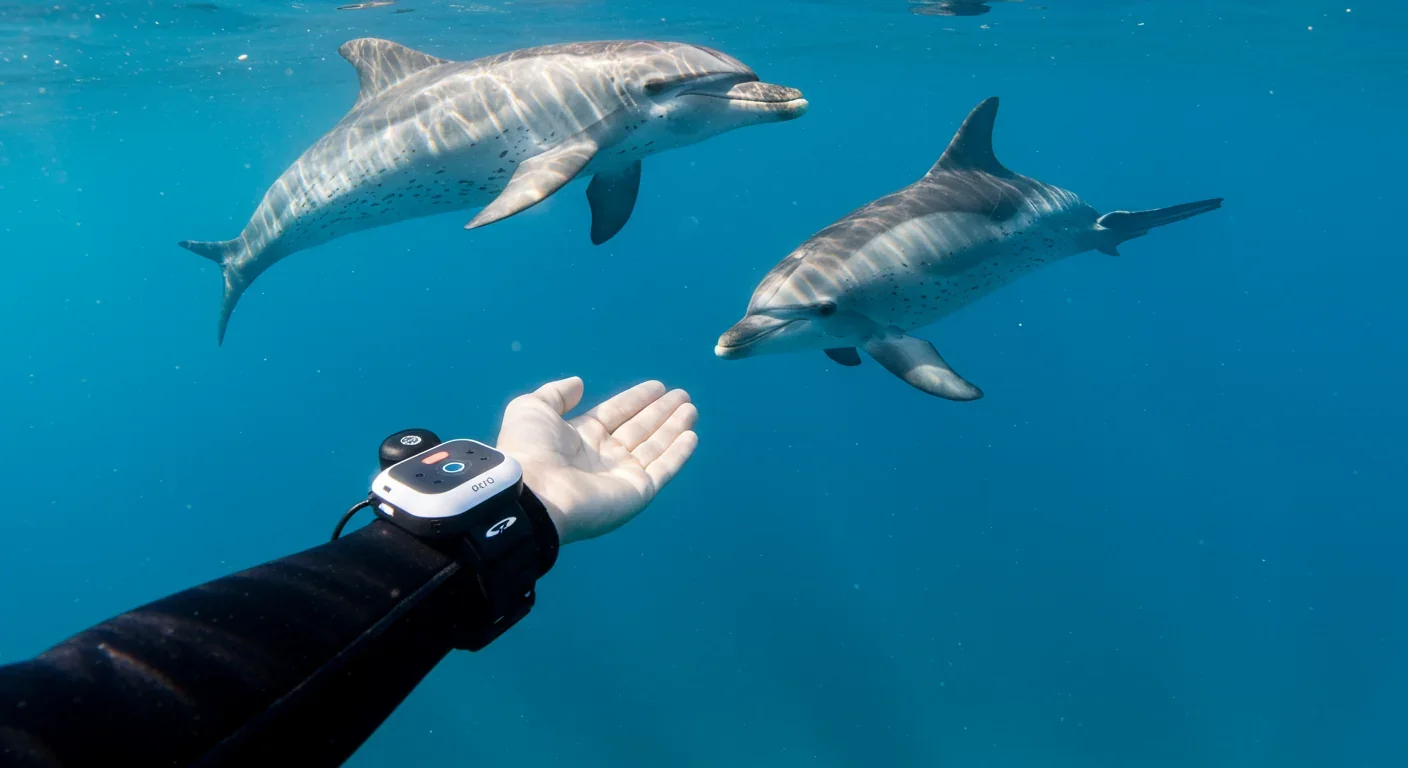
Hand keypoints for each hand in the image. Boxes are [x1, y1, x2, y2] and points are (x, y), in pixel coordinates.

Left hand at [496, 377, 698, 545]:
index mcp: (580, 437)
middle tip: (682, 395)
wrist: (535, 494)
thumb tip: (578, 384)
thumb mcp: (533, 409)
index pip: (616, 413)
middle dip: (660, 411)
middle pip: (639, 428)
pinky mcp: (638, 491)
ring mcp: (622, 474)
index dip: (636, 399)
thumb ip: (556, 394)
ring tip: (691, 408)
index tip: (657, 386)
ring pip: (655, 446)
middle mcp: (604, 456)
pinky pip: (663, 468)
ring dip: (674, 427)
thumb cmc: (531, 449)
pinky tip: (691, 436)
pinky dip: (678, 453)